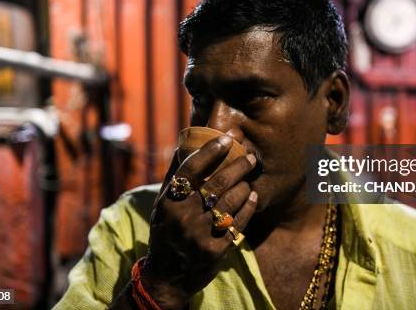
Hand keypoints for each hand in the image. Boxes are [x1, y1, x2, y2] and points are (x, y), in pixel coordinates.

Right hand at [142, 135, 257, 308]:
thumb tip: (185, 144)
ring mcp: (201, 235)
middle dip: (238, 166)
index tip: (226, 139)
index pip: (190, 169)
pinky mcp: (216, 250)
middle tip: (250, 157)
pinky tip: (252, 196)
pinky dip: (249, 206)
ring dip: (244, 185)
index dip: (209, 152)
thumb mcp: (162, 204)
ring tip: (249, 178)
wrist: (168, 275)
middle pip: (217, 183)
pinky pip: (239, 222)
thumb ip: (174, 176)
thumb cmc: (166, 231)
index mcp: (169, 202)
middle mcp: (184, 217)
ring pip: (231, 201)